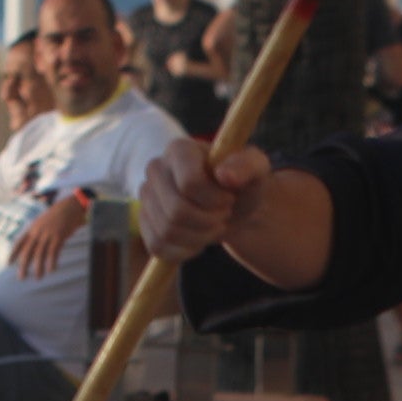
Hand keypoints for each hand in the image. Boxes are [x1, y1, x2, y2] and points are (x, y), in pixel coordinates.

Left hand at [6, 195, 85, 279]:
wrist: (70, 206)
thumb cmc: (58, 214)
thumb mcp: (43, 221)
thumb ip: (38, 231)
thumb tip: (34, 242)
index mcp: (33, 228)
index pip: (20, 242)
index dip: (14, 253)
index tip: (8, 263)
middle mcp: (38, 232)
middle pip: (28, 251)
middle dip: (24, 265)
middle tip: (21, 277)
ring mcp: (48, 234)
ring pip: (40, 254)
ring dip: (39, 267)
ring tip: (38, 277)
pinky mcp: (59, 237)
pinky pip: (53, 252)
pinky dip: (52, 262)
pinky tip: (52, 270)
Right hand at [140, 138, 262, 264]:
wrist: (233, 207)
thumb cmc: (243, 184)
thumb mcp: (257, 169)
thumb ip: (248, 166)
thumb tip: (224, 175)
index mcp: (179, 150)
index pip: (189, 184)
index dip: (215, 200)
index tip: (229, 198)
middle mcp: (156, 168)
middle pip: (177, 211)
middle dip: (209, 221)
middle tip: (224, 215)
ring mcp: (146, 196)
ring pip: (167, 231)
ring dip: (200, 237)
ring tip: (214, 226)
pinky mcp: (144, 221)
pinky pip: (158, 246)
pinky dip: (184, 251)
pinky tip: (198, 240)